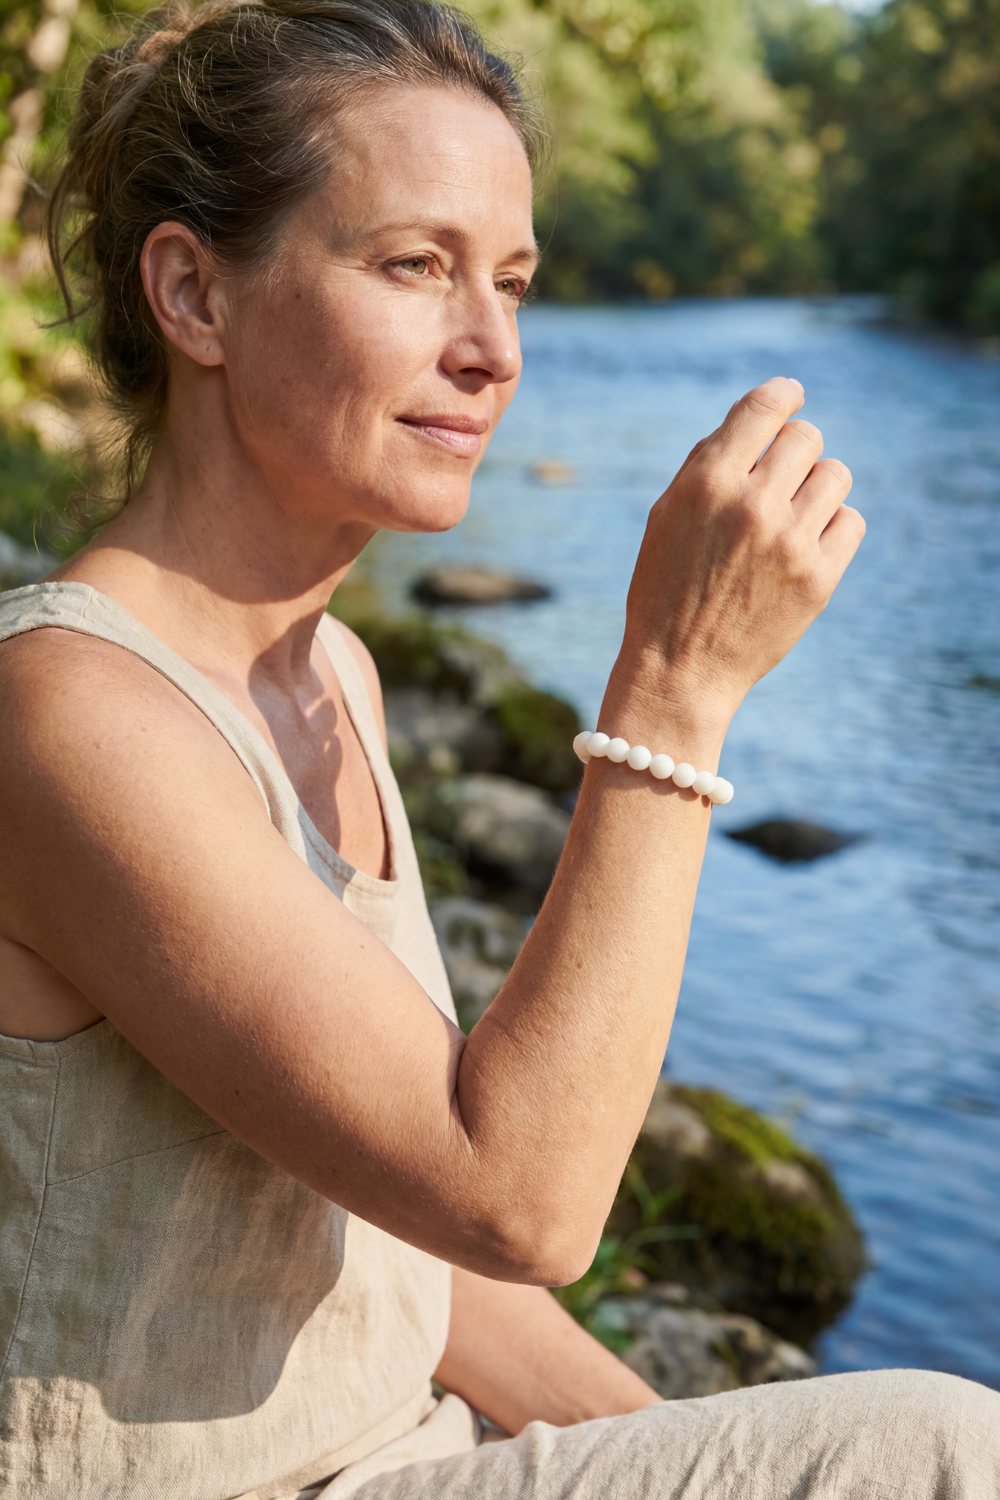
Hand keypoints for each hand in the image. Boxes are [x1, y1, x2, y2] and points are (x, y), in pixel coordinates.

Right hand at [618, 377, 863, 727]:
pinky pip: (851, 521)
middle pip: (805, 438)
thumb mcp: (668, 515)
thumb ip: (711, 463)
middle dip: (793, 452)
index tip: (791, 396)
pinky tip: (804, 547)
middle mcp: (752, 504)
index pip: (764, 406)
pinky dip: (832, 527)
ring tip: (790, 517)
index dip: (784, 394)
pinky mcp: (818, 578)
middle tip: (777, 482)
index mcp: (707, 481)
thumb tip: (762, 419)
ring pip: (835, 475)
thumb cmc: (666, 587)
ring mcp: (790, 541)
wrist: (679, 669)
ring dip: (816, 488)